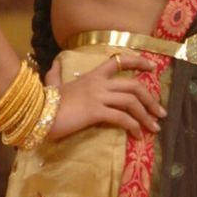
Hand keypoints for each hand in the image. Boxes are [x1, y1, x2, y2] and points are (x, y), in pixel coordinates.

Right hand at [44, 51, 166, 141]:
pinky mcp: (95, 112)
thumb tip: (53, 63)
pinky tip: (138, 135)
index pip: (118, 61)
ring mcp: (97, 96)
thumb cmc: (44, 101)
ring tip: (155, 128)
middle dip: (151, 98)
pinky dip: (133, 126)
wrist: (35, 113)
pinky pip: (121, 117)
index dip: (138, 62)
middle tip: (160, 112)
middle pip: (133, 85)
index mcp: (91, 76)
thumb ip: (55, 75)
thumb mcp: (52, 84)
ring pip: (131, 101)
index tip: (152, 68)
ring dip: (147, 115)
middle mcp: (98, 83)